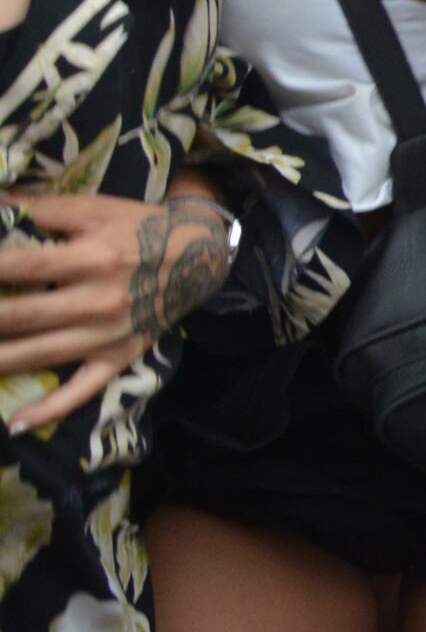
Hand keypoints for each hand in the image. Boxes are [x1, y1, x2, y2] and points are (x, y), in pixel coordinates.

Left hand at [0, 189, 236, 428]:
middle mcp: (96, 300)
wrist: (200, 254)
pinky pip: (82, 390)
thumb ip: (41, 208)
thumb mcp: (94, 208)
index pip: (19, 266)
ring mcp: (106, 335)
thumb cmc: (138, 226)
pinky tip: (14, 423)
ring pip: (37, 354)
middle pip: (19, 316)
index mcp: (91, 257)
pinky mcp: (117, 358)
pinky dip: (49, 410)